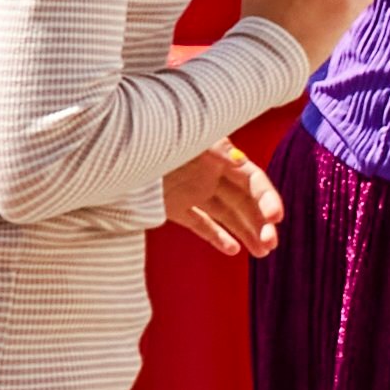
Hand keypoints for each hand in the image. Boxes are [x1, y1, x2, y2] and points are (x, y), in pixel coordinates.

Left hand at [160, 145, 280, 257]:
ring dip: (247, 232)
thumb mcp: (189, 136)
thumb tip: (239, 160)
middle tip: (270, 244)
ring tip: (263, 253)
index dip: (267, 198)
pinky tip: (233, 250)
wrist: (113, 152)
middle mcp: (211, 174)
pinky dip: (216, 237)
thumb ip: (214, 148)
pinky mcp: (175, 207)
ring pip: (227, 215)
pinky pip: (201, 224)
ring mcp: (193, 191)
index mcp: (220, 156)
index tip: (276, 218)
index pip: (253, 180)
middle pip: (244, 201)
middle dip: (260, 222)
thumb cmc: (154, 136)